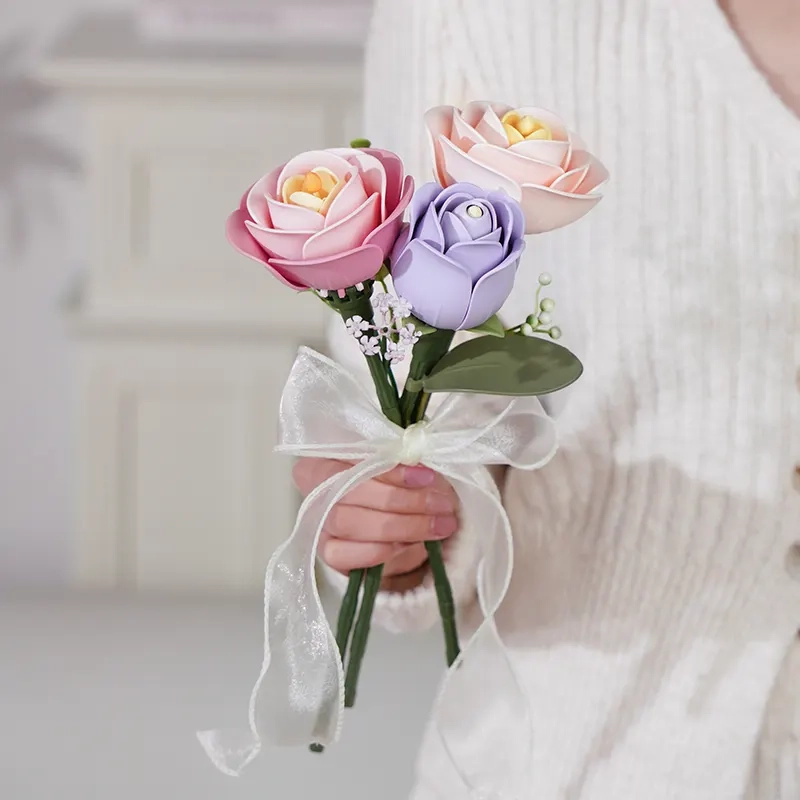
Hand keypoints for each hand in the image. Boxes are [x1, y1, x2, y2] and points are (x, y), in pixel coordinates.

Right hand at [292, 459, 459, 590]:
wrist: (393, 518)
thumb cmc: (393, 481)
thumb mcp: (399, 462)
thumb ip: (403, 459)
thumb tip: (420, 463)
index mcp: (324, 458)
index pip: (352, 460)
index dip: (390, 470)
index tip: (426, 476)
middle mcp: (314, 490)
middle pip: (350, 495)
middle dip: (403, 501)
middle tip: (442, 505)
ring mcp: (319, 524)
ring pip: (352, 524)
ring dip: (403, 526)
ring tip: (440, 524)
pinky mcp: (329, 553)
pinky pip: (351, 555)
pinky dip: (385, 550)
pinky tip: (415, 543)